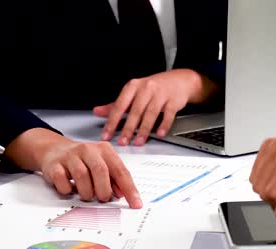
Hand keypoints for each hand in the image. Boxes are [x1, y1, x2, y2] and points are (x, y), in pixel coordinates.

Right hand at [39, 137, 141, 208]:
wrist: (54, 149)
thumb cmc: (83, 160)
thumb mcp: (101, 164)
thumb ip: (113, 178)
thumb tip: (122, 194)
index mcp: (104, 150)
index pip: (120, 170)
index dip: (129, 189)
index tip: (136, 204)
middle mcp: (88, 150)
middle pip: (100, 171)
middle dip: (104, 190)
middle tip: (102, 198)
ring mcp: (70, 156)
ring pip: (81, 176)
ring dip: (86, 192)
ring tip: (87, 195)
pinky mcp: (54, 165)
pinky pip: (63, 181)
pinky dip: (68, 190)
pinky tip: (70, 189)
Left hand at [94, 69, 216, 145]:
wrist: (179, 80)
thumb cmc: (154, 88)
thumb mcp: (133, 93)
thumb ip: (116, 105)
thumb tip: (97, 112)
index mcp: (133, 86)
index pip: (119, 105)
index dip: (112, 122)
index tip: (106, 135)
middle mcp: (146, 88)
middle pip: (135, 111)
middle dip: (128, 129)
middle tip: (122, 142)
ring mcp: (160, 94)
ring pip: (150, 113)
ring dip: (144, 130)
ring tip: (138, 142)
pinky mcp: (173, 100)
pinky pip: (168, 114)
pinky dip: (164, 125)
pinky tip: (159, 134)